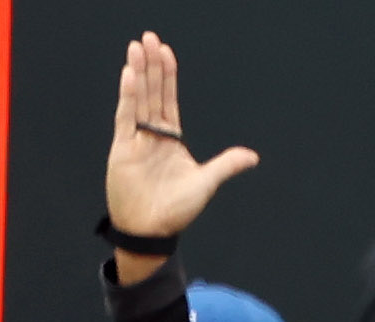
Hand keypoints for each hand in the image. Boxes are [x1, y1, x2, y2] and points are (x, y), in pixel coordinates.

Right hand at [106, 34, 259, 247]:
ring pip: (138, 100)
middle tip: (148, 38)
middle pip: (152, 94)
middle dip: (151, 66)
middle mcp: (152, 135)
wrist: (152, 230)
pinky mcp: (122, 149)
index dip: (168, 77)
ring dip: (138, 74)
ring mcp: (136, 140)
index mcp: (171, 139)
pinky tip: (129, 76)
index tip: (166, 53)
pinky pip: (125, 118)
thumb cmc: (176, 209)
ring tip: (136, 49)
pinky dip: (128, 97)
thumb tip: (252, 156)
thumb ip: (226, 164)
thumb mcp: (206, 182)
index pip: (168, 100)